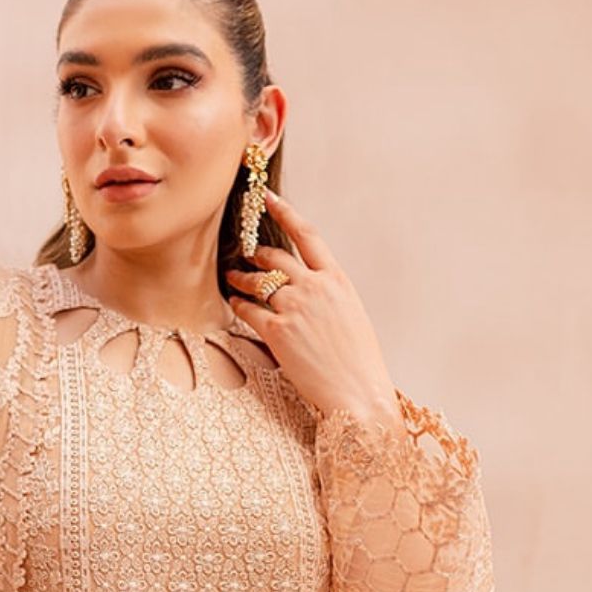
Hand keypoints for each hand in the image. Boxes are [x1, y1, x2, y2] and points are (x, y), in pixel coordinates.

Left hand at [225, 188, 402, 426]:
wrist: (358, 392)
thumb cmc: (358, 360)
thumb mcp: (351, 314)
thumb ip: (328, 294)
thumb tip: (308, 286)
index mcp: (337, 279)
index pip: (307, 235)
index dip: (285, 212)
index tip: (269, 199)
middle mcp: (314, 287)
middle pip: (274, 256)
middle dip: (255, 255)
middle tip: (244, 257)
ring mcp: (294, 307)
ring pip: (256, 281)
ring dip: (240, 279)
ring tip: (232, 279)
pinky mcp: (277, 331)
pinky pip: (247, 310)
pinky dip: (238, 306)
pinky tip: (235, 305)